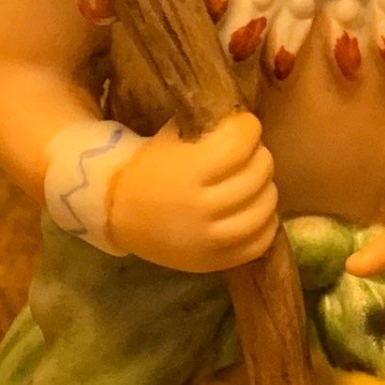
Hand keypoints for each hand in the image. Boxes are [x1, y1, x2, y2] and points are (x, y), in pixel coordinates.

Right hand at [109, 111, 278, 272]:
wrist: (118, 214)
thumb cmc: (147, 170)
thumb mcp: (169, 139)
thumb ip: (206, 130)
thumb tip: (241, 123)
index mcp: (189, 171)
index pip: (240, 144)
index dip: (249, 129)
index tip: (246, 125)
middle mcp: (202, 207)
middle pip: (257, 175)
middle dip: (260, 156)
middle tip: (252, 153)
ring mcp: (210, 239)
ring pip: (263, 209)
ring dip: (266, 189)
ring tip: (257, 182)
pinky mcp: (214, 261)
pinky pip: (258, 243)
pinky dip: (266, 224)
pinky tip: (258, 211)